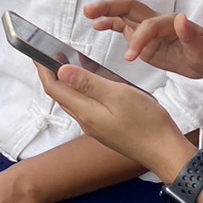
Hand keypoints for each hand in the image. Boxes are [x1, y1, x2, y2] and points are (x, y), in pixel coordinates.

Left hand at [39, 63, 190, 177]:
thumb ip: (89, 83)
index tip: (37, 51)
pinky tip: (94, 80)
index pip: (54, 88)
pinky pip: (87, 105)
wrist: (165, 152)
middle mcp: (86, 121)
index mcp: (85, 112)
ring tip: (68, 61)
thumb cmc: (147, 123)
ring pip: (74, 101)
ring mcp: (96, 127)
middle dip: (51, 74)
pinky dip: (83, 89)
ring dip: (67, 81)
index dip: (43, 69)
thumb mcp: (118, 95)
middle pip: (60, 95)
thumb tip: (61, 71)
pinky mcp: (106, 128)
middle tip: (50, 53)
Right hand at [85, 0, 202, 81]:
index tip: (130, 57)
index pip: (148, 26)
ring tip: (89, 16)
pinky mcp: (145, 40)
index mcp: (170, 23)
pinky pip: (125, 29)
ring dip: (106, 14)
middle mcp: (157, 22)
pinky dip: (111, 25)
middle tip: (91, 11)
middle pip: (130, 8)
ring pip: (124, 16)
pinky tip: (98, 26)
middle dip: (110, 8)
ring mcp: (149, 30)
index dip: (138, 40)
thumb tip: (182, 18)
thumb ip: (191, 35)